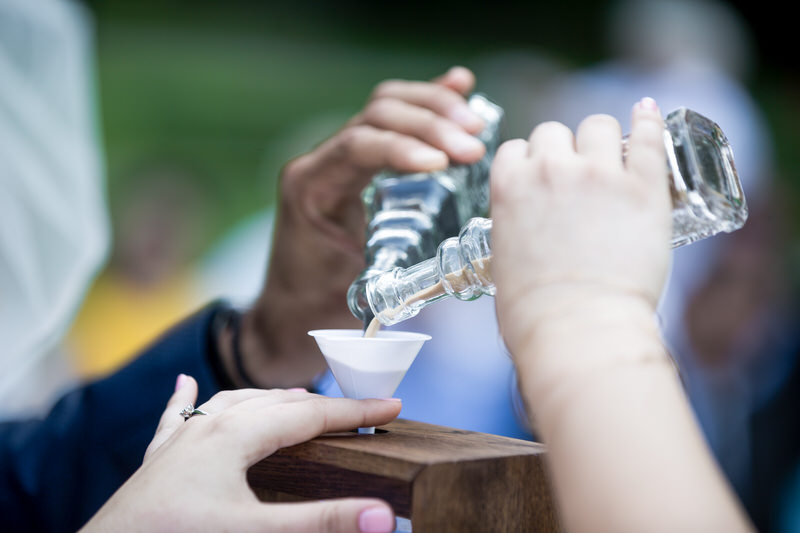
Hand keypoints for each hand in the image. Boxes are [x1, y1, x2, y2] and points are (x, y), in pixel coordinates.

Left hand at [82, 375, 401, 532]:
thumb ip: (321, 521)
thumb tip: (382, 513)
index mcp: (237, 433)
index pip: (312, 415)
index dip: (356, 412)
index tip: (393, 406)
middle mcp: (209, 425)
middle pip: (278, 402)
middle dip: (322, 405)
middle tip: (358, 412)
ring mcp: (180, 440)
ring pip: (234, 403)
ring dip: (272, 400)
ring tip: (296, 400)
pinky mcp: (157, 460)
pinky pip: (178, 417)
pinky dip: (189, 399)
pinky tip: (184, 385)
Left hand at [235, 67, 486, 387]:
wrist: (291, 317)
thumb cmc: (318, 306)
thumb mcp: (355, 288)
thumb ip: (398, 265)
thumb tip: (462, 255)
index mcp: (310, 186)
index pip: (357, 146)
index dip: (403, 148)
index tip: (444, 163)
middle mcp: (322, 162)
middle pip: (377, 115)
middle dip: (429, 124)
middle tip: (473, 146)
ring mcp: (341, 157)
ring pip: (387, 108)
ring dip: (435, 110)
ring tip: (476, 124)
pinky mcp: (362, 162)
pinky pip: (394, 121)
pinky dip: (429, 104)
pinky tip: (461, 84)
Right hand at [490, 98, 670, 361]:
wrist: (576, 329)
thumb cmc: (534, 312)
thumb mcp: (503, 261)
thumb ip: (516, 230)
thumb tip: (530, 232)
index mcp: (509, 187)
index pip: (516, 149)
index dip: (530, 162)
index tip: (541, 178)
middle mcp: (549, 169)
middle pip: (553, 130)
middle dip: (563, 150)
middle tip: (577, 176)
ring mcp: (598, 174)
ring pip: (598, 125)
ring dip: (601, 140)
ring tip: (612, 160)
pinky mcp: (643, 188)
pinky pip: (647, 136)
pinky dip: (648, 121)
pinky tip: (648, 113)